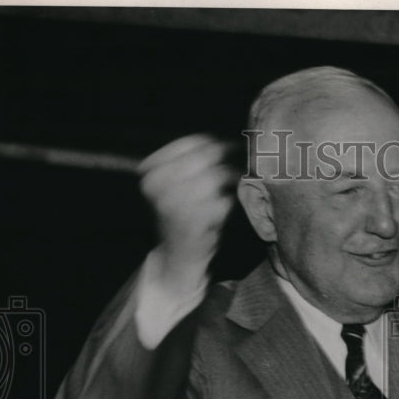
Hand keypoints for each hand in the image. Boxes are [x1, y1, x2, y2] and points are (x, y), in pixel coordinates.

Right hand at [138, 134, 238, 292]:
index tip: (235, 147)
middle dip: (231, 158)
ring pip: (218, 176)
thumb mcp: (175, 185)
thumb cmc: (181, 218)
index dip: (218, 143)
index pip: (193, 142)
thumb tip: (231, 139)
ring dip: (233, 180)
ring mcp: (174, 201)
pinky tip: (223, 211)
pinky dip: (229, 204)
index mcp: (151, 170)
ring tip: (237, 186)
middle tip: (247, 162)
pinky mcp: (193, 219)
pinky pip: (224, 200)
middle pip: (208, 155)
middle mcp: (158, 183)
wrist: (176, 259)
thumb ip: (193, 162)